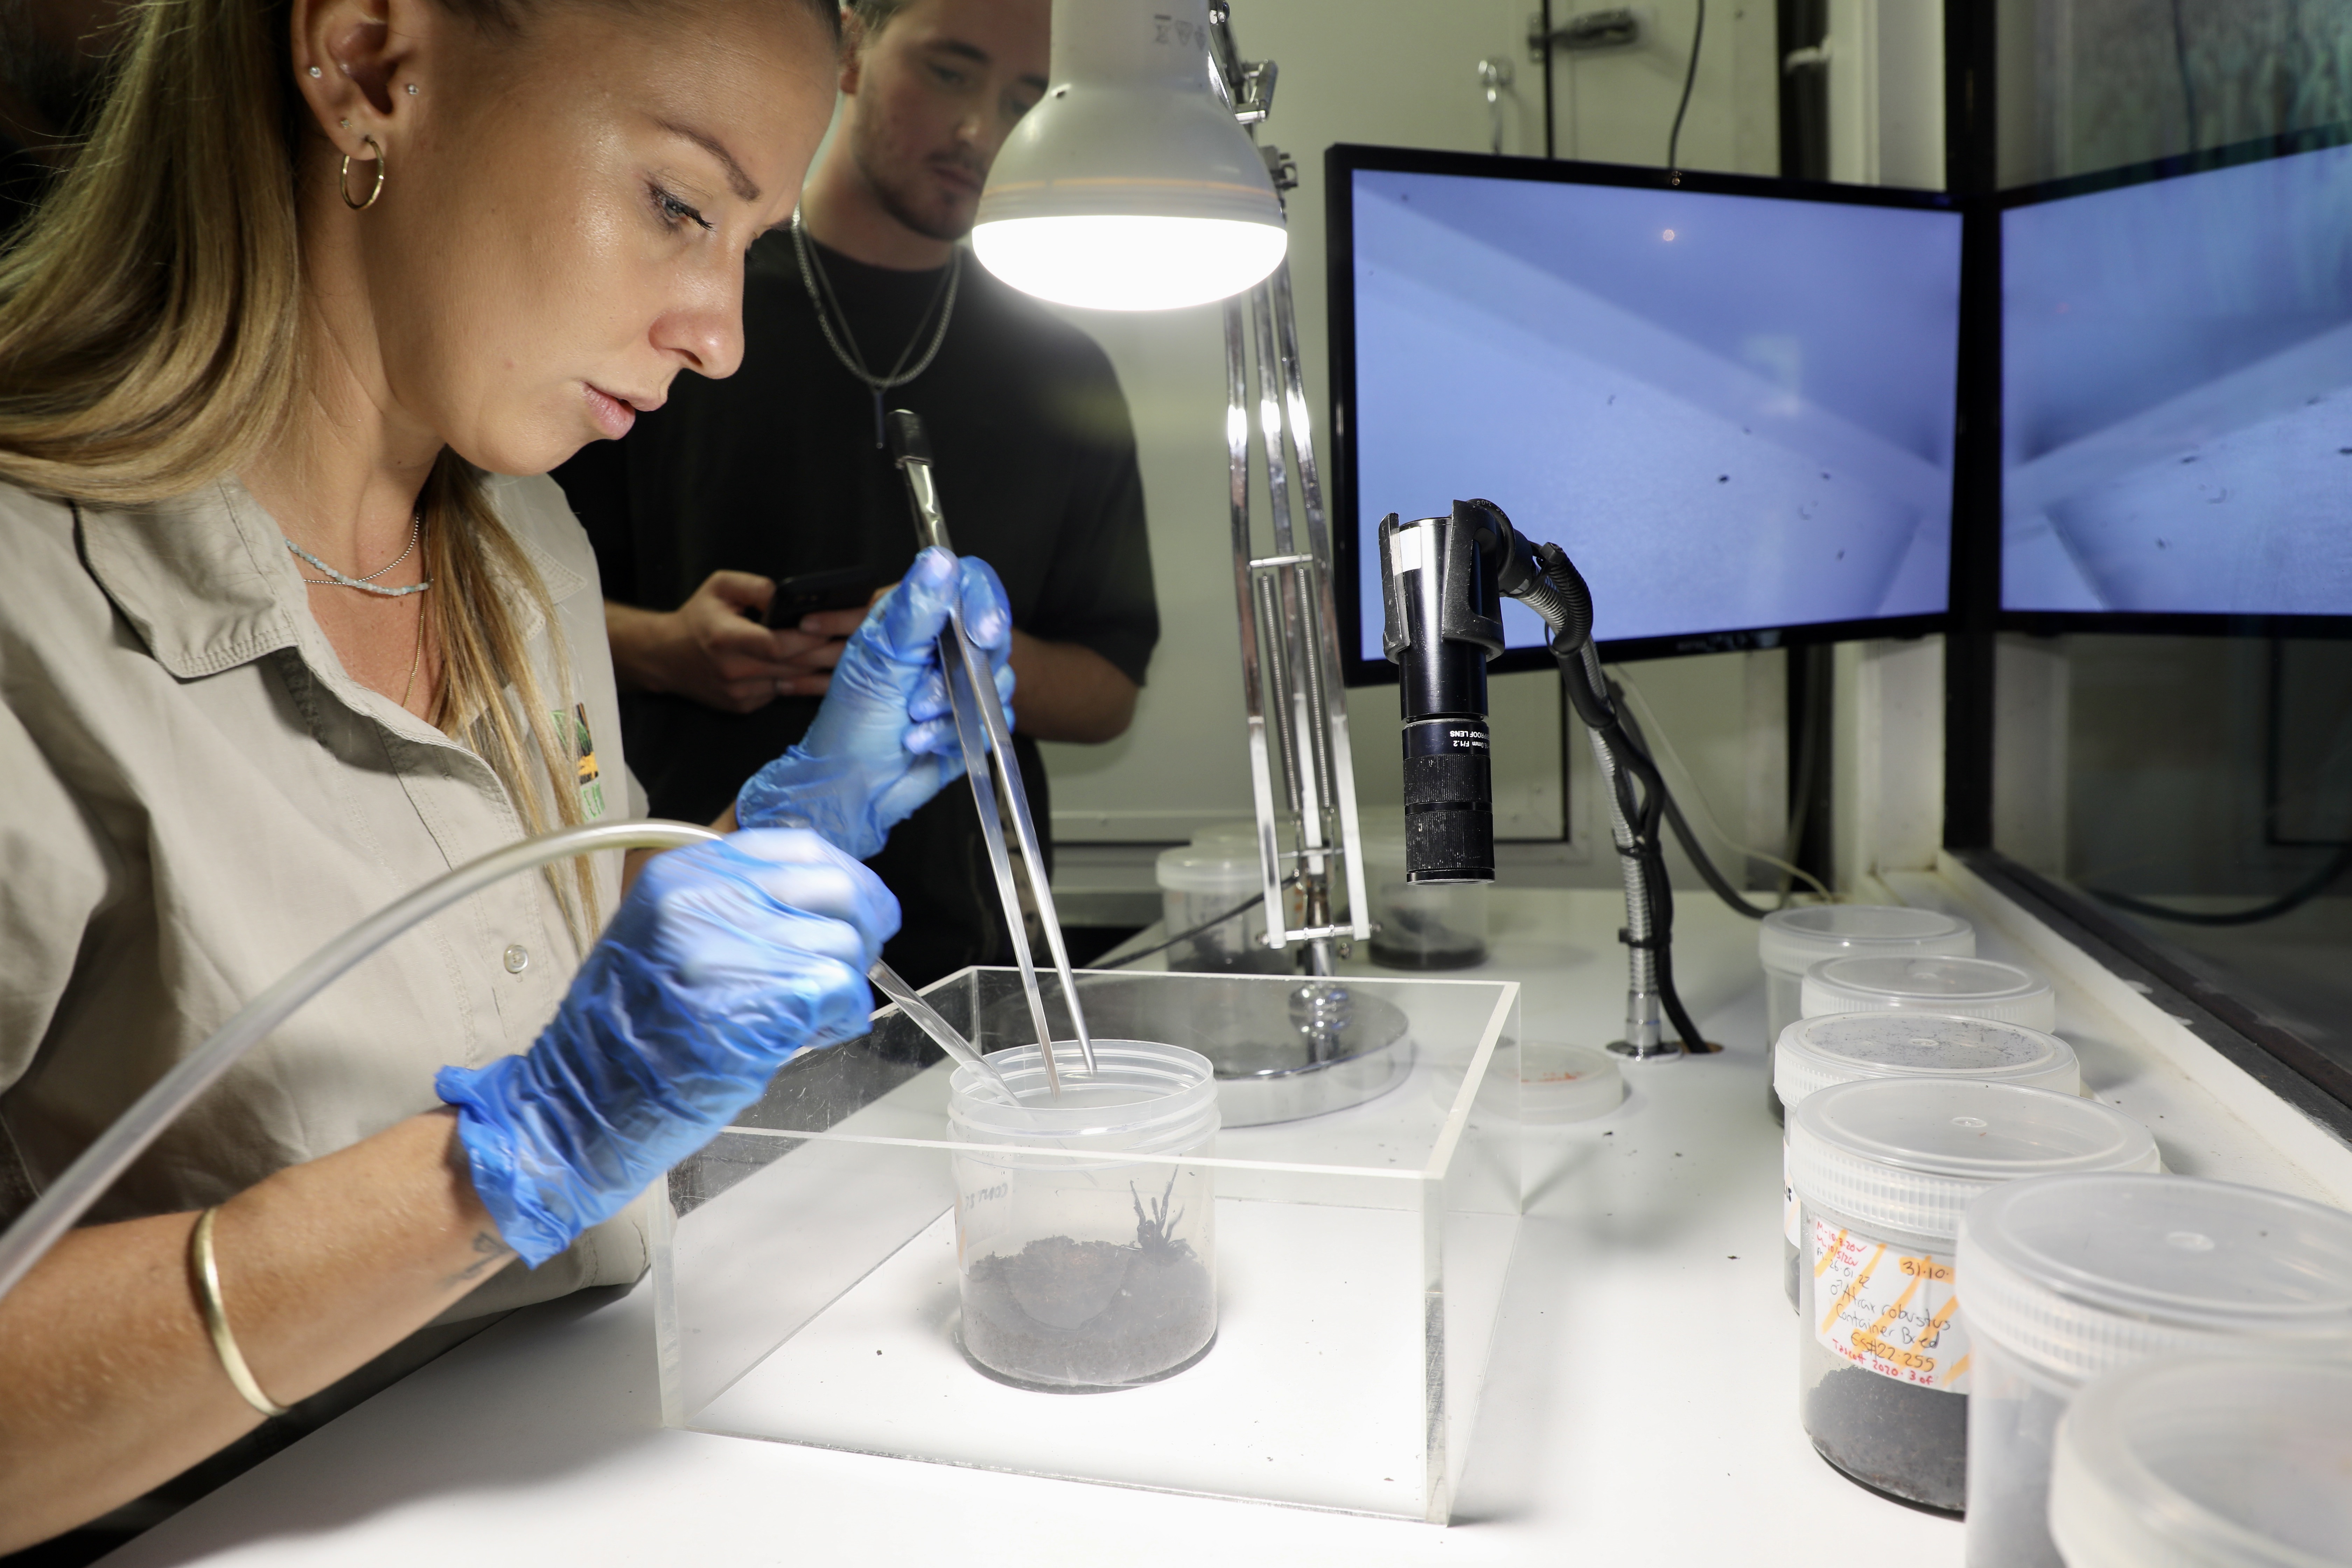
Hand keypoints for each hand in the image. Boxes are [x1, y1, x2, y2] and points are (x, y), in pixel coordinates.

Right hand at [436, 830, 897, 1265]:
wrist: (581, 1103)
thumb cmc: (627, 1033)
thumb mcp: (666, 935)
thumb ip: (734, 904)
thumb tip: (821, 897)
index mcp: (684, 871)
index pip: (801, 845)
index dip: (843, 876)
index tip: (857, 906)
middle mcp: (707, 898)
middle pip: (837, 885)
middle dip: (863, 924)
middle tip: (850, 961)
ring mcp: (733, 948)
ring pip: (845, 942)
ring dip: (844, 981)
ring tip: (812, 1013)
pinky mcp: (762, 1001)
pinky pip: (842, 989)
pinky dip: (842, 1016)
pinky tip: (811, 1034)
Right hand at [604, 572, 844, 712]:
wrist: (666, 657)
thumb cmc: (698, 617)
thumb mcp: (720, 586)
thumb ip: (754, 586)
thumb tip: (786, 594)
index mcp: (726, 639)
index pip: (776, 644)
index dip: (806, 637)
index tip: (831, 625)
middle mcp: (733, 671)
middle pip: (792, 666)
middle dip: (828, 653)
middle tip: (859, 641)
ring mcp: (739, 694)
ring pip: (793, 683)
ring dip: (823, 671)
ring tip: (854, 658)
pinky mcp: (744, 706)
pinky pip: (781, 694)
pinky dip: (803, 682)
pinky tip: (825, 672)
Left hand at [734, 547, 1014, 860]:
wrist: (852, 786)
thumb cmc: (851, 722)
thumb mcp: (879, 659)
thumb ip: (914, 610)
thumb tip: (940, 562)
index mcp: (917, 617)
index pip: (970, 586)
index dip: (984, 603)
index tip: (982, 631)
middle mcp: (942, 646)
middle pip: (992, 633)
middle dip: (961, 670)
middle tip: (925, 694)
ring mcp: (960, 683)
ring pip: (996, 680)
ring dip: (953, 706)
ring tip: (913, 719)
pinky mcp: (972, 720)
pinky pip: (992, 719)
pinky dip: (956, 733)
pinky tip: (922, 740)